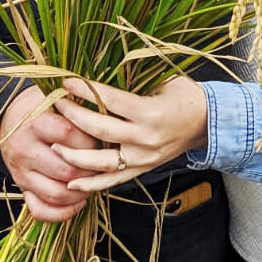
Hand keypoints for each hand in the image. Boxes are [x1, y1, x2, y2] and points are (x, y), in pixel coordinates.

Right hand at [0, 84, 98, 222]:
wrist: (11, 121)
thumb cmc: (43, 108)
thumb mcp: (58, 99)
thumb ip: (79, 107)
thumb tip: (110, 117)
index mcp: (35, 123)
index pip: (69, 135)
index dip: (90, 139)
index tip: (101, 138)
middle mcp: (24, 150)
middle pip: (67, 170)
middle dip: (91, 170)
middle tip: (103, 164)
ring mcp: (21, 173)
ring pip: (57, 194)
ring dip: (81, 193)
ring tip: (93, 182)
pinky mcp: (22, 189)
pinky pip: (41, 211)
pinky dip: (63, 212)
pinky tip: (78, 201)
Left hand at [54, 77, 208, 192]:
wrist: (208, 123)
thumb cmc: (185, 97)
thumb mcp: (164, 82)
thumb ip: (133, 84)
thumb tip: (99, 78)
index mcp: (149, 112)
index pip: (109, 100)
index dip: (86, 91)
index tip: (67, 82)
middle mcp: (144, 138)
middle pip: (100, 129)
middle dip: (74, 117)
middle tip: (56, 105)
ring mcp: (143, 158)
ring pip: (101, 162)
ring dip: (75, 155)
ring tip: (54, 147)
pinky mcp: (142, 169)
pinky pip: (113, 180)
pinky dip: (91, 183)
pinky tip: (71, 182)